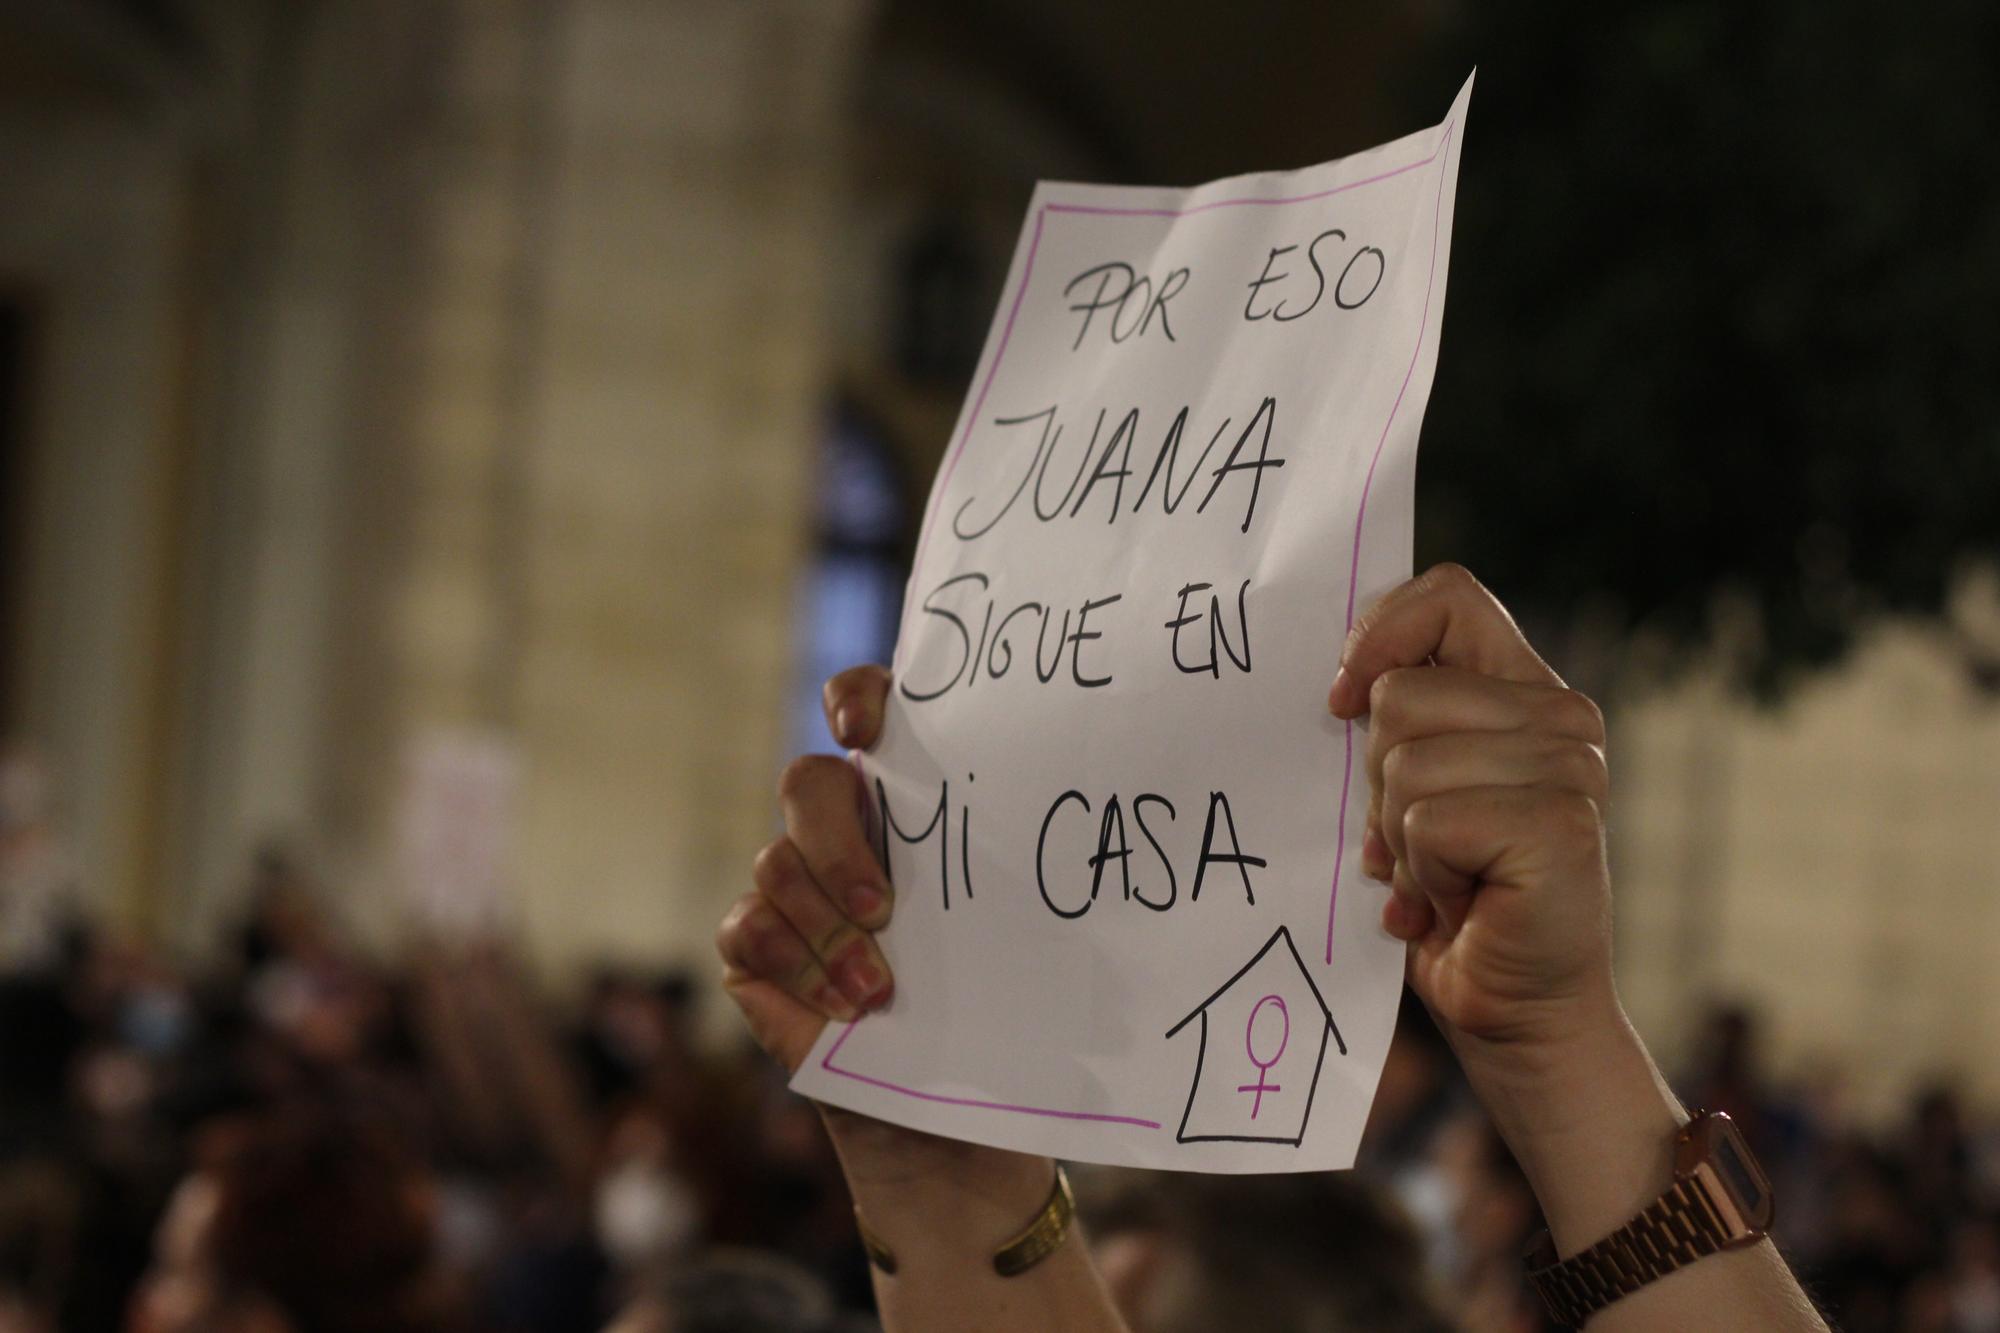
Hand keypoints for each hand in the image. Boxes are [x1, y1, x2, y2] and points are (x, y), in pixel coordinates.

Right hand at [716, 668, 1054, 1234]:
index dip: (857, 698)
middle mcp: (846, 836)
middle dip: (836, 840)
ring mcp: (795, 891)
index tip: (865, 730)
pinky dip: (791, 968)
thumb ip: (1015, 877)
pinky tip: (839, 1014)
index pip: (867, 709)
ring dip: (825, 930)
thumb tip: (1091, 820)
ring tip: (878, 992)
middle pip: (806, 783)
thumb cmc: (1000, 1019)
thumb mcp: (1024, 939)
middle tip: (884, 906)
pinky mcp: (756, 953)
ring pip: (773, 861)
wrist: (957, 1120)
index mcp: (914, 809)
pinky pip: (744, 930)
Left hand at [1329, 565, 1682, 1255]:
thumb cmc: (1449, 896)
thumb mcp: (1408, 789)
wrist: (1512, 1009)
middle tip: (1416, 843)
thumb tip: (1336, 681)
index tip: (1339, 703)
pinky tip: (1458, 902)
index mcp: (1523, 687)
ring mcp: (1572, 767)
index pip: (1447, 595)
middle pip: (1398, 693)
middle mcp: (1561, 714)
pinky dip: (1423, 872)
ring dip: (1400, 836)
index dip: (1378, 636)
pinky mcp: (1561, 825)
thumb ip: (1394, 721)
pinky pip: (1429, 819)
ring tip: (1442, 875)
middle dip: (1376, 780)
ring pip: (1406, 760)